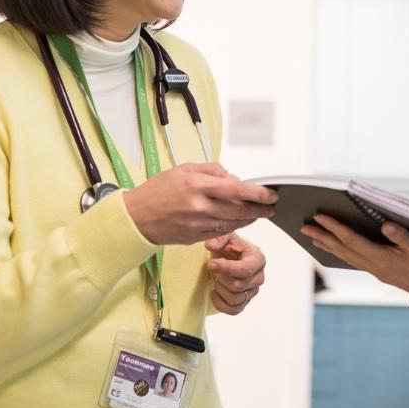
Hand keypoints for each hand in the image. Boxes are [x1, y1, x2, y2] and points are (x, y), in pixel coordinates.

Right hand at [123, 163, 276, 244]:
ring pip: (235, 222)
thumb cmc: (158, 191)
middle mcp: (199, 207)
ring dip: (251, 218)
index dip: (257, 193)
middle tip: (272, 205)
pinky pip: (223, 231)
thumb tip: (233, 178)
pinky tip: (242, 220)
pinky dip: (236, 225)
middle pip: (240, 209)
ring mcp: (199, 225)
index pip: (236, 189)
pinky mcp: (197, 237)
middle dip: (260, 208)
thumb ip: (212, 171)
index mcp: (196, 186)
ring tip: (261, 212)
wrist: (137, 218)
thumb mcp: (183, 169)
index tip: (270, 193)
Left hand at [205, 233, 265, 314]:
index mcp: (258, 259)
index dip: (226, 268)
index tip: (211, 264)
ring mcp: (253, 291)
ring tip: (216, 278)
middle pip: (237, 285)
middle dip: (221, 277)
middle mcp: (259, 277)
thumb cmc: (230, 247)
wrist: (232, 257)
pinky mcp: (246, 302)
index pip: (245, 269)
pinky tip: (213, 292)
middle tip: (214, 268)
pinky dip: (220, 304)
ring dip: (220, 289)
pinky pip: (234, 310)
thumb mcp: (226, 237)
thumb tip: (210, 245)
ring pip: (235, 298)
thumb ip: (219, 238)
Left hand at [300, 196, 408, 291]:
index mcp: (380, 257)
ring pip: (345, 255)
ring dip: (328, 245)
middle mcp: (372, 265)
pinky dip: (340, 252)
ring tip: (312, 237)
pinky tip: (335, 248)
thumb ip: (403, 235)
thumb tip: (386, 224)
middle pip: (342, 248)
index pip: (351, 239)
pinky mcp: (378, 270)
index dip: (334, 227)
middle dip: (322, 236)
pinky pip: (352, 260)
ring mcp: (374, 269)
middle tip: (304, 226)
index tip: (319, 217)